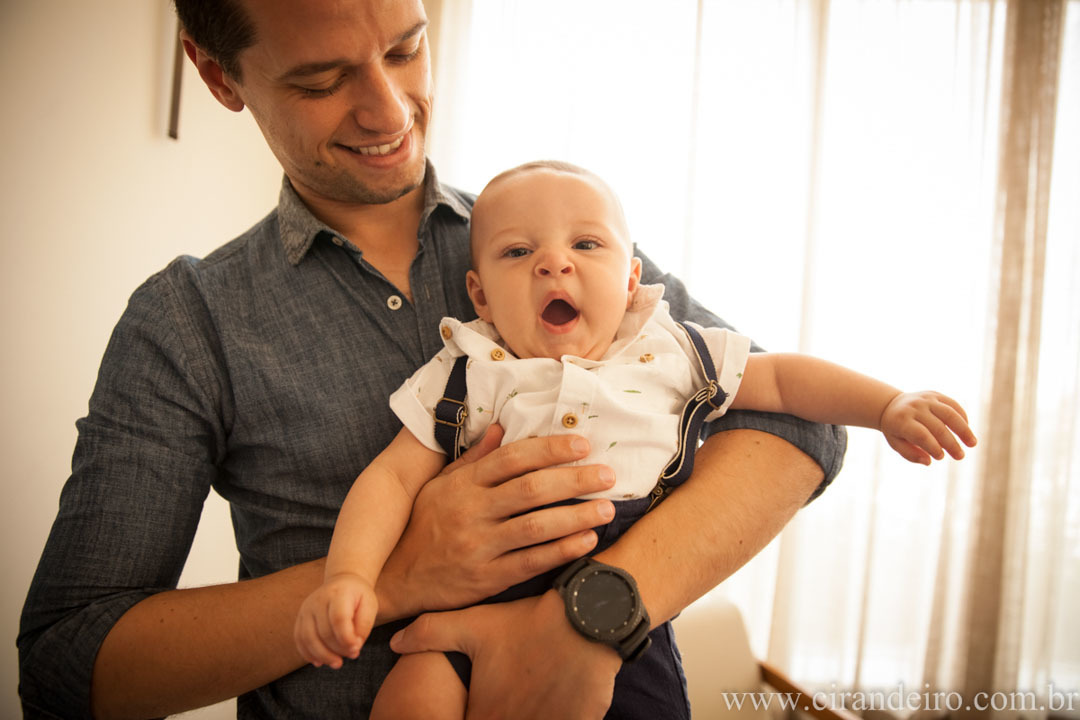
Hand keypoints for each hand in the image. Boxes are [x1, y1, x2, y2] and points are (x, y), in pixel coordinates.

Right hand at [294, 572, 376, 668]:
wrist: (342, 582)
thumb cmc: (358, 597)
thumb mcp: (369, 605)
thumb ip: (364, 626)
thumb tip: (354, 646)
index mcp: (338, 594)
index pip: (338, 619)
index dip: (346, 638)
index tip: (357, 649)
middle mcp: (318, 600)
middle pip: (323, 632)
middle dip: (338, 649)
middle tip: (353, 655)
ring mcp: (306, 609)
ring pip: (308, 638)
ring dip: (323, 656)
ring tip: (337, 663)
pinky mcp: (300, 618)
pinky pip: (299, 639)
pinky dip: (308, 654)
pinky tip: (320, 662)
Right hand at [376, 426, 616, 620]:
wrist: (395, 577)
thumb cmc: (423, 524)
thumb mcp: (440, 485)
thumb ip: (474, 458)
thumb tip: (501, 426)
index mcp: (463, 484)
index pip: (512, 459)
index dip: (550, 449)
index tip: (582, 445)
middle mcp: (472, 512)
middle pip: (531, 490)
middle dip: (574, 480)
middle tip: (607, 474)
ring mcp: (479, 546)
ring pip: (535, 527)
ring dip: (576, 516)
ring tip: (607, 508)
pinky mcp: (486, 579)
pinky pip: (531, 562)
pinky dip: (562, 551)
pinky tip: (587, 540)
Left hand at [390, 591, 621, 719]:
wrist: (586, 617)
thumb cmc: (528, 623)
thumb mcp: (475, 624)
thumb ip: (431, 633)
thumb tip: (394, 642)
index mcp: (486, 714)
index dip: (469, 718)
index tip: (475, 707)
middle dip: (500, 717)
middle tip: (502, 701)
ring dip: (529, 718)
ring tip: (526, 701)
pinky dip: (557, 717)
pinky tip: (553, 703)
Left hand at [880, 391, 976, 464]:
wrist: (890, 404)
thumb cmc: (895, 429)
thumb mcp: (896, 443)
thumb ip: (910, 454)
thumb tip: (928, 461)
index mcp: (901, 420)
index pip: (921, 435)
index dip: (933, 447)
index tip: (941, 457)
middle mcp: (914, 407)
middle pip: (938, 427)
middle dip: (951, 444)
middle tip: (960, 457)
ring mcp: (926, 399)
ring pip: (950, 414)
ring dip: (963, 430)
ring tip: (972, 444)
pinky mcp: (935, 394)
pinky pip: (953, 405)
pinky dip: (962, 417)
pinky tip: (967, 430)